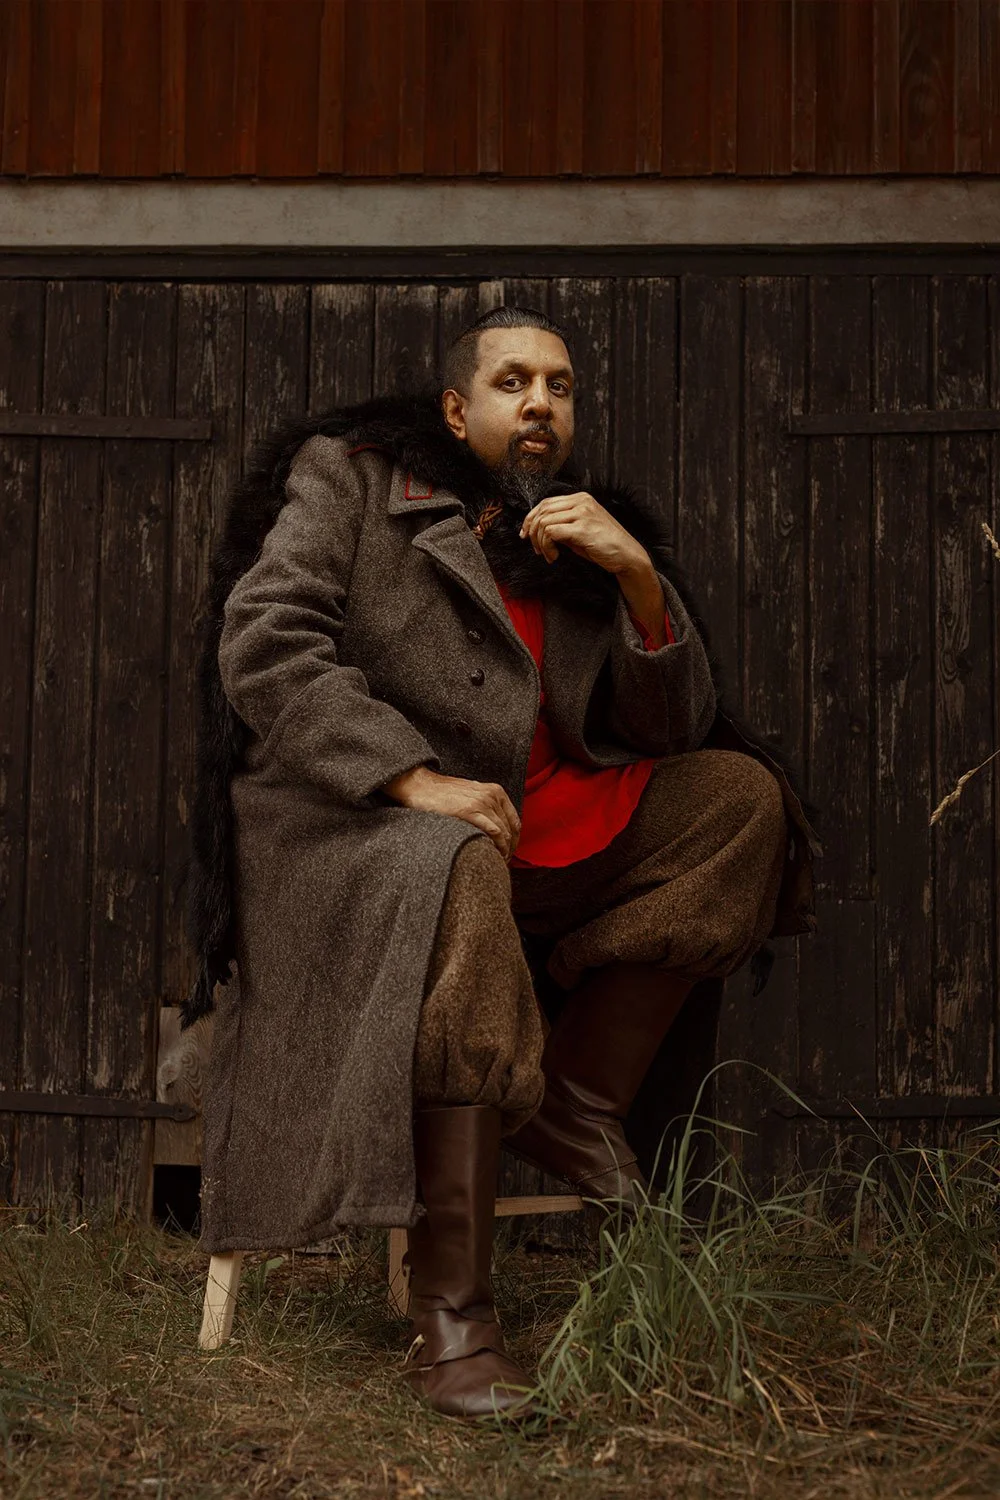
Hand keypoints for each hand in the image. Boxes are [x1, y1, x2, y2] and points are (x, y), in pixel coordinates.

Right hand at [380, 765, 520, 860]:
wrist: (421, 786)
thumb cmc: (442, 794)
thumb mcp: (471, 795)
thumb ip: (485, 807)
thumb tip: (497, 830)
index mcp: (495, 791)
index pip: (514, 820)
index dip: (514, 840)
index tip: (509, 851)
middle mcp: (492, 795)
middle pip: (512, 829)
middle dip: (510, 848)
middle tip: (503, 861)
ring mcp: (482, 802)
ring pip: (504, 832)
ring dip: (504, 850)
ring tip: (497, 861)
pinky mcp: (470, 810)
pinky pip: (494, 832)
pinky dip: (497, 846)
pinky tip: (492, 854)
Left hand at [518, 491, 649, 574]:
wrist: (627, 555)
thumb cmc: (606, 545)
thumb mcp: (581, 530)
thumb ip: (564, 525)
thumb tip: (542, 530)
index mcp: (581, 498)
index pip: (546, 502)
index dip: (531, 518)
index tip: (526, 534)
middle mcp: (581, 502)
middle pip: (542, 510)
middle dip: (532, 530)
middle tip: (534, 547)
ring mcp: (582, 513)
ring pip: (544, 521)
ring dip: (540, 542)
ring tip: (548, 555)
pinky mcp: (582, 528)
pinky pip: (552, 533)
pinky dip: (547, 546)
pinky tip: (554, 556)